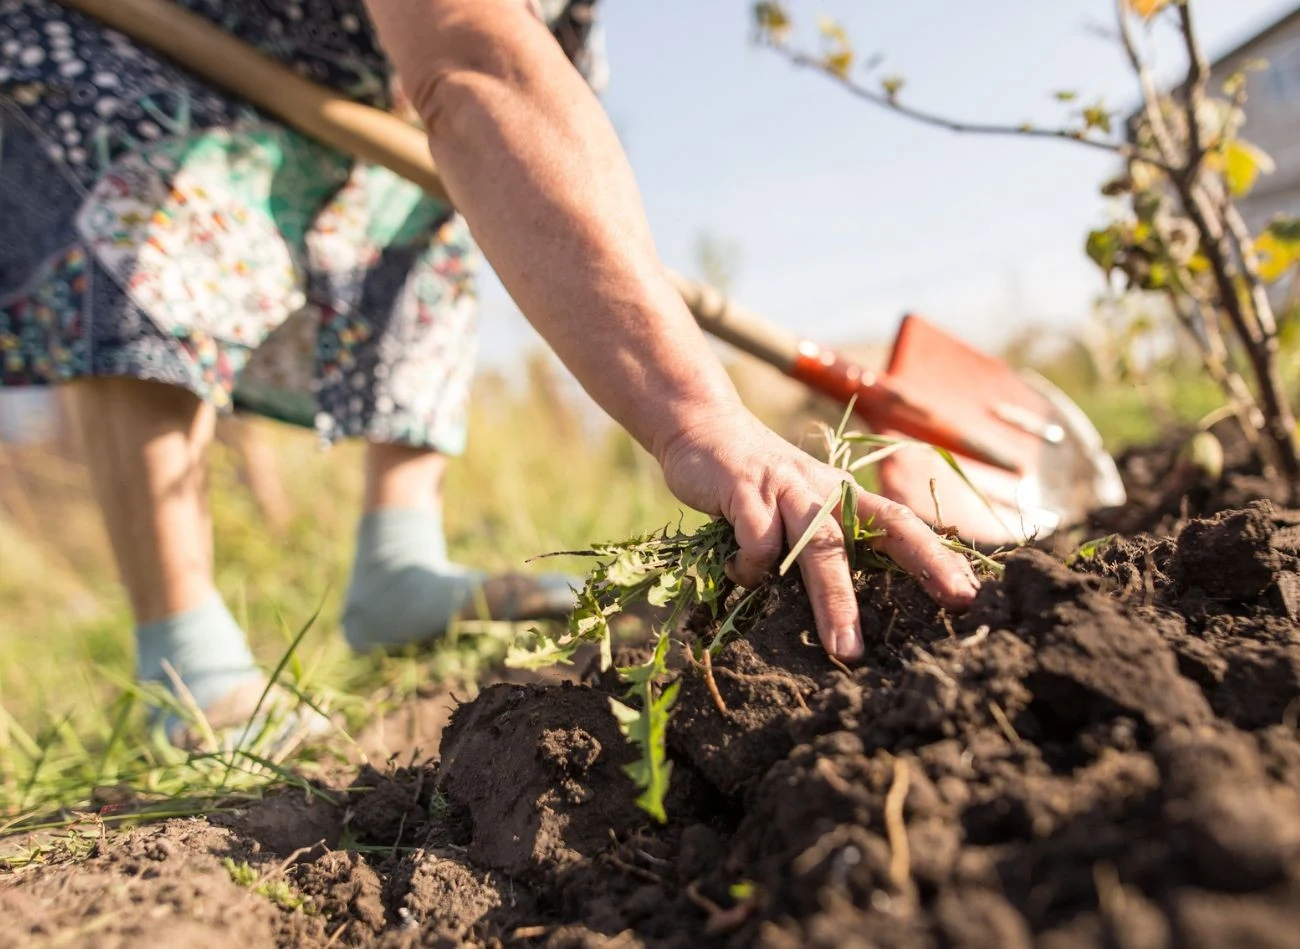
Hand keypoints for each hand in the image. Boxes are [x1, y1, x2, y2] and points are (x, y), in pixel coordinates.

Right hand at [656, 408, 979, 661]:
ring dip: (835, 601)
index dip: (937, 555)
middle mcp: (824, 490)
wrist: (702, 426)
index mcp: (845, 497)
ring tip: (845, 650)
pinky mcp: (744, 491)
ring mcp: (786, 488)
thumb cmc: (760, 482)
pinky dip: (751, 570)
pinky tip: (740, 573)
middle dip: (918, 570)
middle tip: (950, 612)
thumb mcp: (803, 504)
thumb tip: (859, 603)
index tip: (969, 594)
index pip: (903, 523)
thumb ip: (828, 539)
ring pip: (821, 546)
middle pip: (879, 532)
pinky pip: (758, 543)